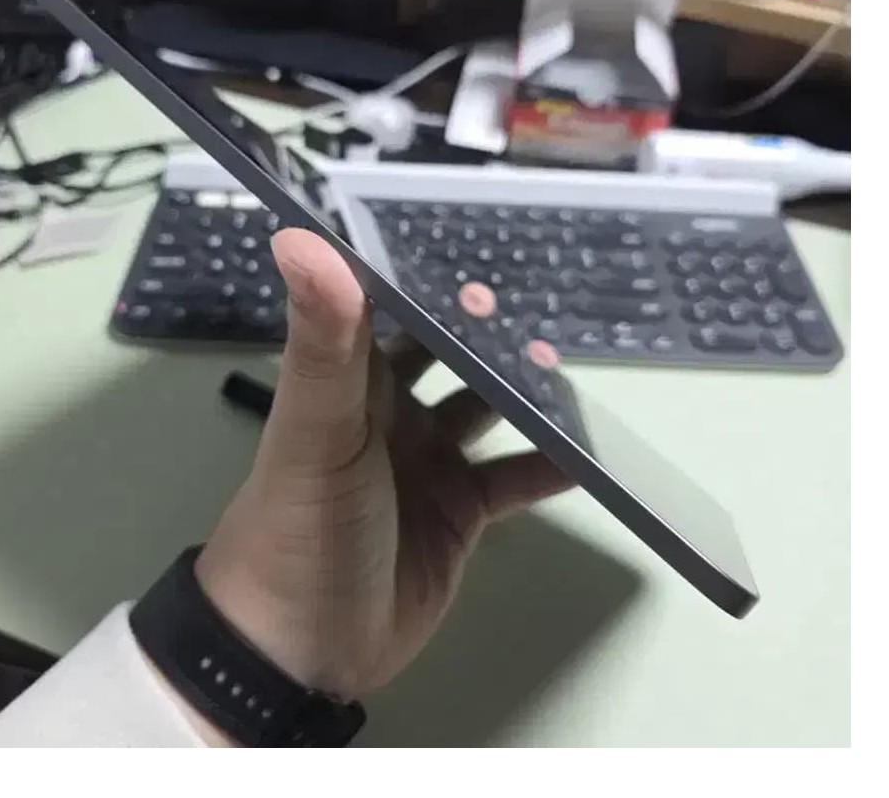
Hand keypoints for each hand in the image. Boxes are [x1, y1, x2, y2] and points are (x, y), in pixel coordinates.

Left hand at [195, 228, 574, 712]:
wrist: (302, 650)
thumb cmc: (302, 526)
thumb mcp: (315, 431)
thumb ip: (321, 343)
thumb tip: (300, 239)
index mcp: (348, 383)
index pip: (383, 310)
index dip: (417, 279)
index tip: (460, 243)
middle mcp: (389, 413)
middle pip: (445, 355)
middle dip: (481, 330)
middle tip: (524, 306)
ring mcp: (428, 462)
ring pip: (486, 408)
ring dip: (520, 387)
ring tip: (557, 362)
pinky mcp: (460, 513)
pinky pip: (514, 478)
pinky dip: (549, 464)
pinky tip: (587, 450)